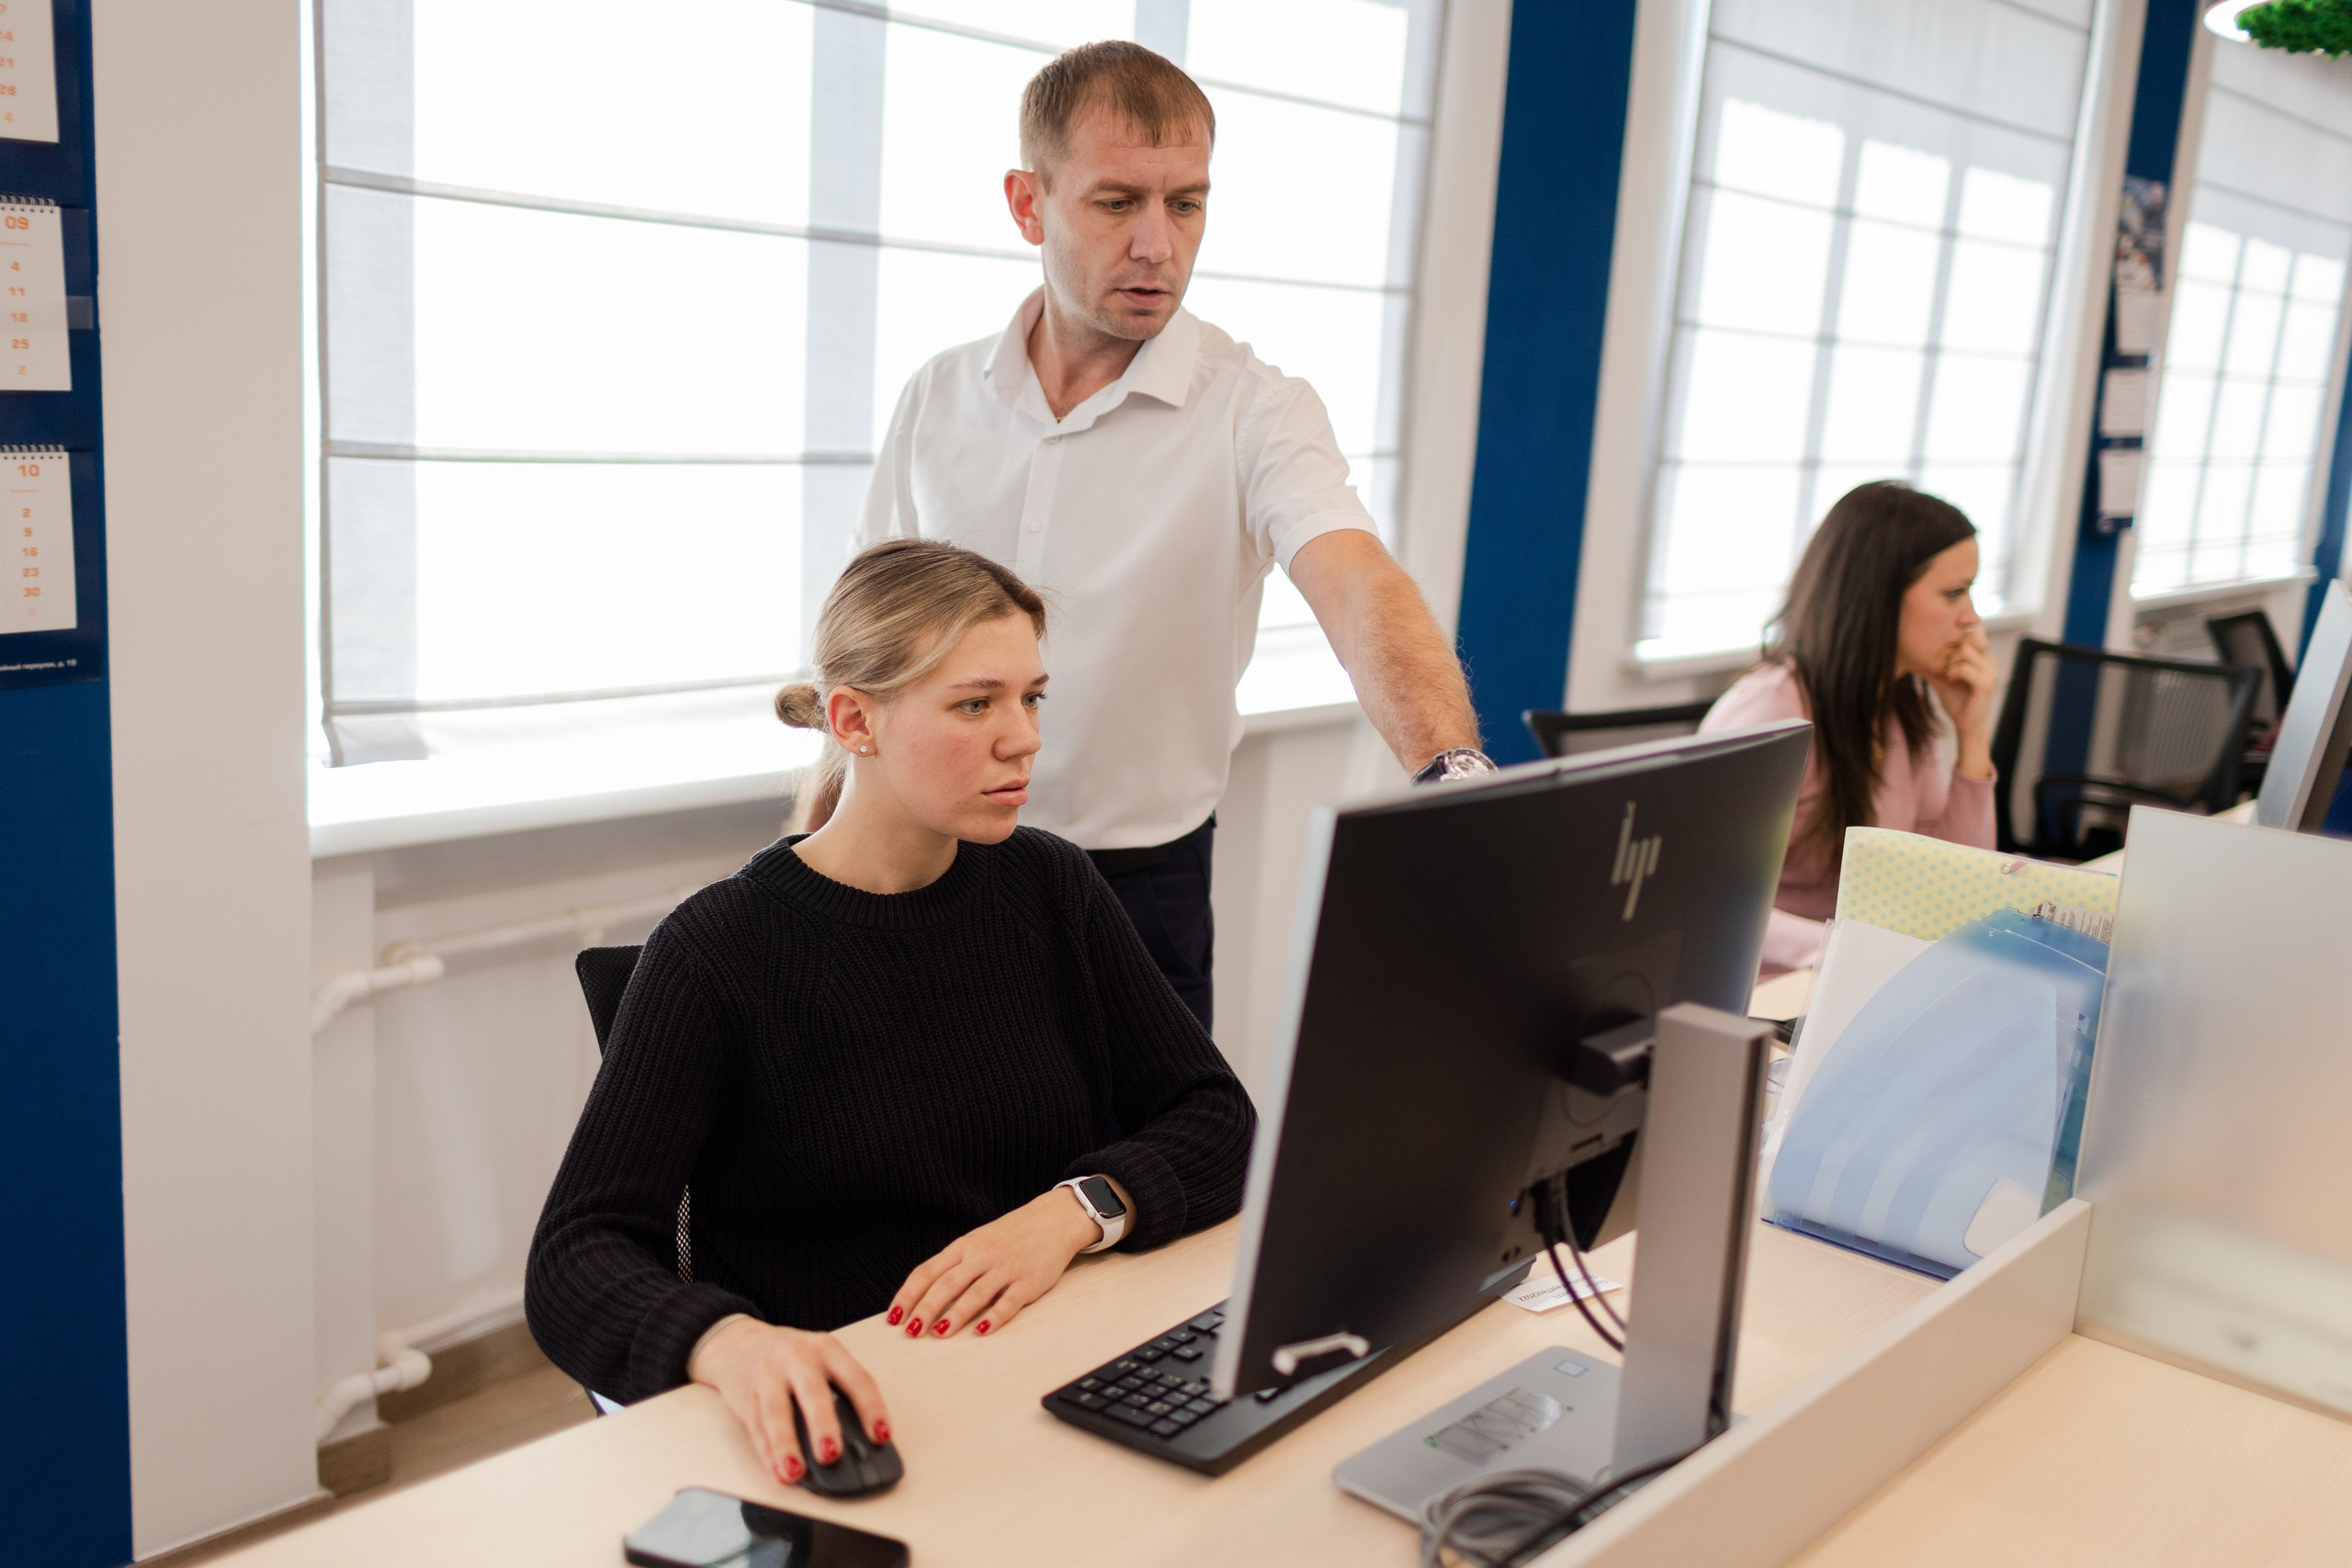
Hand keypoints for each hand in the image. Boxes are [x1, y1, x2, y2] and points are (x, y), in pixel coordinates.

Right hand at [689, 1318, 888, 1486]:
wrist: (739, 1343)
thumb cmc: (790, 1357)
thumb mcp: (820, 1360)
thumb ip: (839, 1392)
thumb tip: (860, 1441)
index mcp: (826, 1349)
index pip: (856, 1378)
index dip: (872, 1408)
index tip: (881, 1436)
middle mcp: (797, 1357)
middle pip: (812, 1390)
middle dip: (822, 1424)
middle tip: (832, 1454)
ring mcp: (768, 1374)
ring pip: (776, 1412)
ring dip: (786, 1445)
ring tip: (796, 1472)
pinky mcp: (745, 1395)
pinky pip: (756, 1426)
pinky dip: (766, 1452)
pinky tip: (776, 1469)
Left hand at [888, 1186, 1102, 1340]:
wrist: (1052, 1220)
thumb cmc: (1008, 1237)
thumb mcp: (976, 1244)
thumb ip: (952, 1267)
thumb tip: (920, 1298)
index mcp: (963, 1247)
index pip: (927, 1272)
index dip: (908, 1295)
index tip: (893, 1318)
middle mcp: (981, 1256)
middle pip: (947, 1284)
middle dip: (926, 1309)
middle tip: (911, 1332)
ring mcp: (1005, 1268)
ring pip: (975, 1293)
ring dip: (955, 1315)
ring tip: (939, 1334)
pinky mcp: (1028, 1282)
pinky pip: (1008, 1302)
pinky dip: (994, 1318)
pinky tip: (982, 1331)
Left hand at [1928, 626, 1997, 777]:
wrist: (1966, 724)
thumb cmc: (1956, 700)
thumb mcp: (1943, 676)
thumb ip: (1937, 661)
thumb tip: (1916, 648)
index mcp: (1984, 657)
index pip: (1975, 630)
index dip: (1958, 634)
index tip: (1945, 649)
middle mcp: (1990, 661)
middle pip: (1969, 636)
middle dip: (1951, 649)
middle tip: (1946, 665)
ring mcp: (1991, 672)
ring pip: (1965, 651)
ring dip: (1950, 662)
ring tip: (1948, 674)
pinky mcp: (1986, 684)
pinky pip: (1965, 668)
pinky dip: (1953, 672)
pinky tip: (1950, 680)